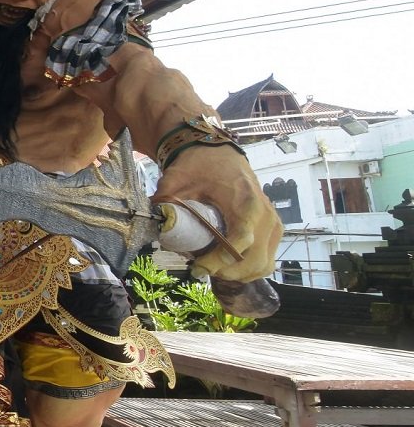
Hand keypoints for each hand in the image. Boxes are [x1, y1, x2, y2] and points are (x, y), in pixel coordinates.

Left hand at [152, 146, 281, 281]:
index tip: (197, 266)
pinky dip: (248, 269)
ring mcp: (273, 223)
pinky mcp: (273, 229)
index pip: (241, 240)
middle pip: (255, 259)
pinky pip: (267, 259)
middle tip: (201, 268)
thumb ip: (165, 203)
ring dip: (238, 274)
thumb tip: (153, 228)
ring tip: (213, 267)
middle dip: (226, 271)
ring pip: (263, 264)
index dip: (219, 260)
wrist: (219, 153)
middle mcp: (265, 214)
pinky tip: (227, 265)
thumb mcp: (177, 181)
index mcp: (245, 201)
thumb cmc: (199, 165)